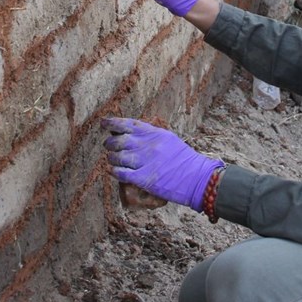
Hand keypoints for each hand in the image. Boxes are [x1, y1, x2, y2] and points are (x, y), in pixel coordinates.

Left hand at [103, 118, 222, 210]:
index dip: (112, 123)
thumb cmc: (184, 160)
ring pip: (117, 157)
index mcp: (154, 133)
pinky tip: (113, 171)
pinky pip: (122, 173)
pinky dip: (115, 172)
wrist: (198, 177)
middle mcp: (148, 145)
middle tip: (108, 146)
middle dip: (110, 143)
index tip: (103, 123)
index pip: (128, 124)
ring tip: (112, 160)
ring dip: (111, 158)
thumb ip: (151, 137)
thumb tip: (131, 135)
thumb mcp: (169, 140)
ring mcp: (146, 162)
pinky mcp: (145, 178)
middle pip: (119, 140)